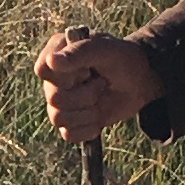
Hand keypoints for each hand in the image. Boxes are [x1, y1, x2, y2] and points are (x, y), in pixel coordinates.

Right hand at [35, 29, 162, 146]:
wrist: (141, 81)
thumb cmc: (123, 59)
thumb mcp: (106, 50)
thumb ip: (79, 53)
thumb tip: (52, 61)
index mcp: (57, 53)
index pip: (43, 70)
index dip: (65, 77)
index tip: (87, 70)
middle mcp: (53, 78)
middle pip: (54, 98)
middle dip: (85, 95)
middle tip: (102, 83)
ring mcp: (60, 101)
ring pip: (58, 118)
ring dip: (88, 112)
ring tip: (100, 98)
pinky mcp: (70, 121)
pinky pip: (68, 134)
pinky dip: (88, 129)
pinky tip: (99, 117)